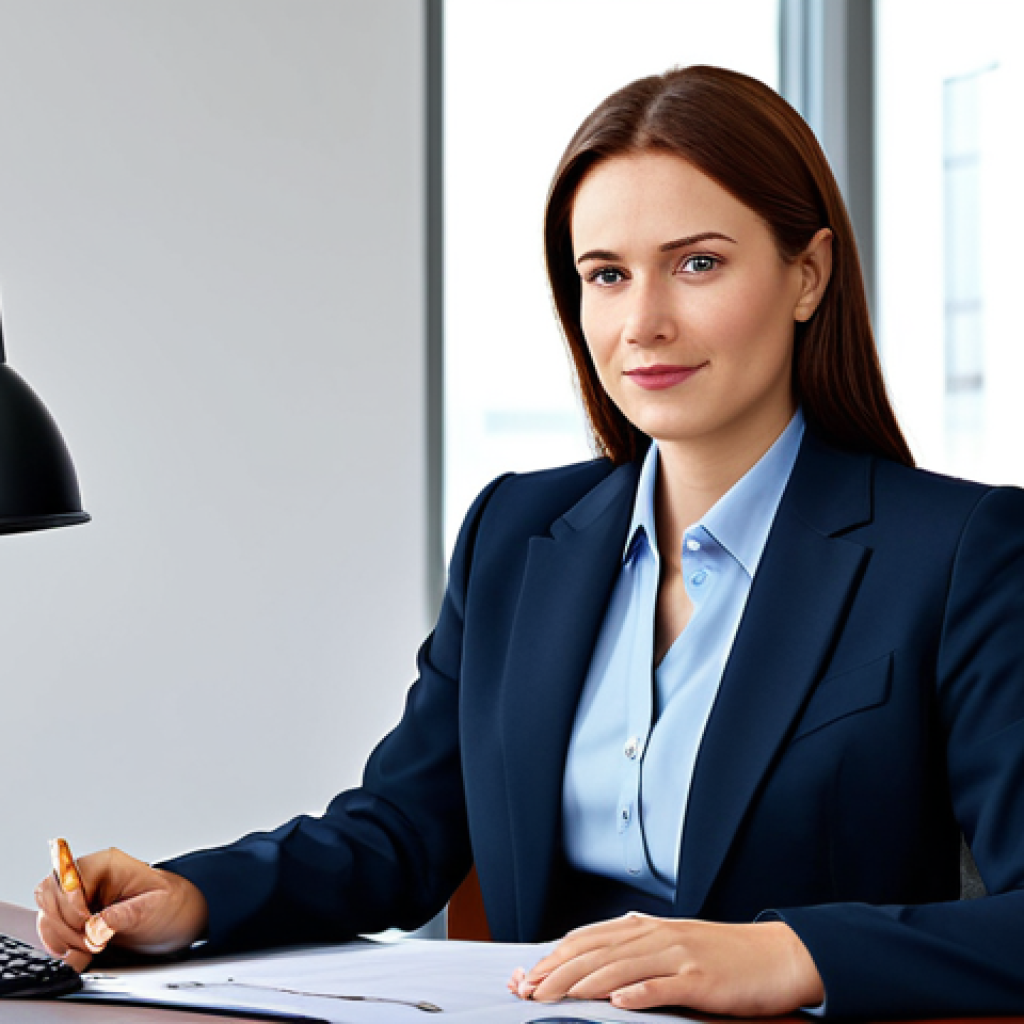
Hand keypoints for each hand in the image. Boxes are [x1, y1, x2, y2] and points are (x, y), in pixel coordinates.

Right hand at [34, 847, 208, 972]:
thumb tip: (95, 927)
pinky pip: (50, 926)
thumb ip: (123, 915)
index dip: (73, 904)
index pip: (69, 876)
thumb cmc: (167, 904)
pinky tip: (79, 952)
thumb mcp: (153, 907)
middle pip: (49, 893)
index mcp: (107, 863)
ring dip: (59, 936)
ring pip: (46, 911)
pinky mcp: (73, 914)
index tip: (88, 925)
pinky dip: (58, 943)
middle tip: (89, 942)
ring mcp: (78, 894)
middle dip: (65, 924)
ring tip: (87, 948)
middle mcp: (88, 875)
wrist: (172, 916)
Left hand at [510, 913, 823, 1014]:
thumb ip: (636, 948)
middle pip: (597, 952)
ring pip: (622, 966)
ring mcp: (679, 955)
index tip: (529, 974)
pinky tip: (617, 1002)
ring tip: (555, 996)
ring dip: (584, 983)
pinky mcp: (701, 979)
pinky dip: (638, 993)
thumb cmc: (723, 955)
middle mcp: (658, 935)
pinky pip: (664, 986)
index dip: (556, 955)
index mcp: (647, 926)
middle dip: (558, 971)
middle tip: (529, 989)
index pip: (589, 939)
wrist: (776, 956)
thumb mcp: (673, 944)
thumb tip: (594, 959)